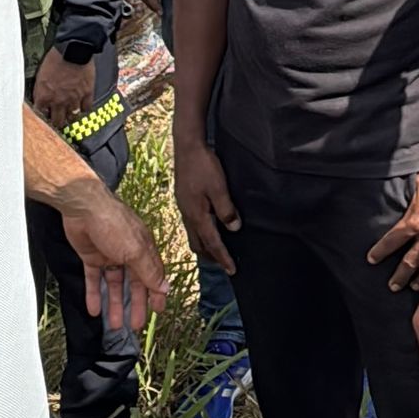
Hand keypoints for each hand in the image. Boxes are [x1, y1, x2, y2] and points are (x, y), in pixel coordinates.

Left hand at [32, 47, 95, 132]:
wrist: (73, 49)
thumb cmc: (55, 58)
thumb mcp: (40, 74)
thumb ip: (40, 89)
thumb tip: (40, 96)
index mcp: (44, 96)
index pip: (40, 114)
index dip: (42, 114)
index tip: (44, 114)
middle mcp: (58, 101)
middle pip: (57, 121)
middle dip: (56, 121)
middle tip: (57, 119)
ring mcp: (74, 99)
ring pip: (72, 117)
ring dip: (70, 116)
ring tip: (69, 115)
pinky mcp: (87, 93)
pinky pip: (86, 108)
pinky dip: (84, 108)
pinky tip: (82, 106)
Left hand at [55, 174, 168, 330]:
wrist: (83, 207)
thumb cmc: (114, 223)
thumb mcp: (136, 251)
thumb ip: (149, 271)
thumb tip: (165, 287)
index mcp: (144, 250)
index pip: (153, 276)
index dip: (156, 294)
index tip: (158, 311)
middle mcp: (129, 253)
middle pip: (134, 284)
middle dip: (136, 305)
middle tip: (135, 326)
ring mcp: (110, 255)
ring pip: (115, 285)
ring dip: (115, 305)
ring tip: (115, 325)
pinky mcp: (91, 256)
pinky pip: (94, 280)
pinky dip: (94, 295)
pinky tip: (94, 310)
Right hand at [173, 131, 240, 275]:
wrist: (187, 147)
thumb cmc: (203, 165)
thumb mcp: (219, 187)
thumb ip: (226, 209)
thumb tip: (234, 228)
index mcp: (197, 214)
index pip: (212, 243)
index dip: (223, 258)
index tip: (233, 270)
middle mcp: (188, 215)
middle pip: (199, 245)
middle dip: (212, 257)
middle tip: (225, 265)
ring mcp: (184, 208)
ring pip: (194, 235)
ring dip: (205, 247)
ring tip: (217, 252)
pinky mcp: (184, 200)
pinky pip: (192, 225)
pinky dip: (201, 234)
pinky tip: (208, 228)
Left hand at [366, 159, 418, 290]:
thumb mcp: (415, 184)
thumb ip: (405, 198)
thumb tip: (394, 199)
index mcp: (415, 222)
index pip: (392, 241)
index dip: (380, 251)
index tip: (371, 259)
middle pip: (410, 262)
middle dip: (400, 275)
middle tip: (392, 286)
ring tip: (413, 287)